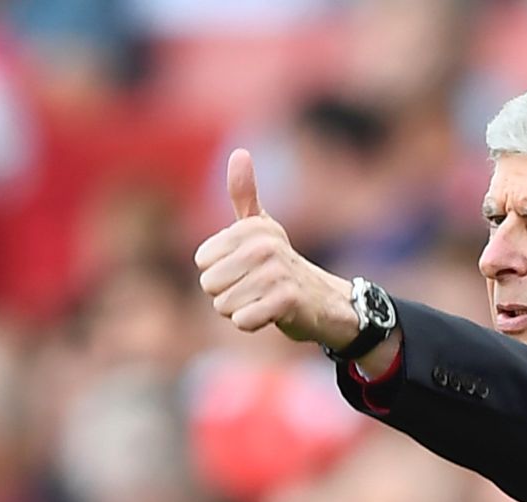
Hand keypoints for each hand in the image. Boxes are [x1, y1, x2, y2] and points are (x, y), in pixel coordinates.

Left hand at [194, 149, 356, 346]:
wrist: (323, 300)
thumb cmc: (281, 263)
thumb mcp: (262, 228)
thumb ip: (245, 194)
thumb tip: (239, 152)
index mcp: (252, 228)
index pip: (202, 262)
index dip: (221, 271)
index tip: (246, 268)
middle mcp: (264, 246)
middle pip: (210, 285)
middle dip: (228, 294)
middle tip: (256, 288)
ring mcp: (276, 273)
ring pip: (223, 305)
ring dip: (241, 309)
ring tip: (264, 299)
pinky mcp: (285, 301)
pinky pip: (242, 320)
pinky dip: (252, 323)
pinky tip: (271, 314)